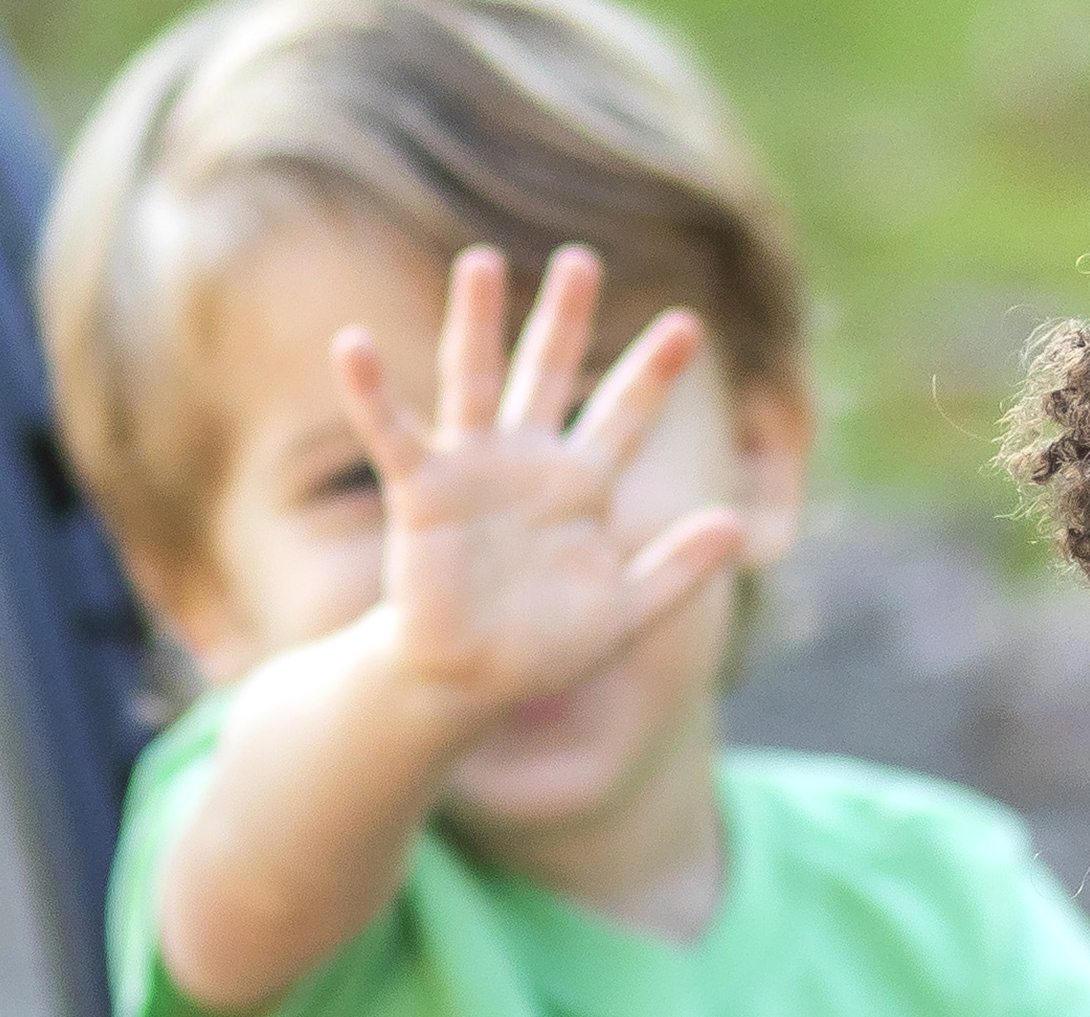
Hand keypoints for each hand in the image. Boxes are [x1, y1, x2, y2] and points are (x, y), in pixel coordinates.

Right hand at [331, 244, 749, 718]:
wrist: (472, 681)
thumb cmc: (546, 648)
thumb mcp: (626, 612)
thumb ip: (678, 570)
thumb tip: (736, 527)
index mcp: (581, 486)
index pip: (624, 415)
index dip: (653, 374)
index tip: (688, 325)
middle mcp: (527, 462)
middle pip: (549, 374)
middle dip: (566, 321)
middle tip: (582, 262)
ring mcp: (472, 471)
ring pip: (475, 381)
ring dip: (476, 323)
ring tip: (481, 263)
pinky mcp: (421, 493)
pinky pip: (394, 434)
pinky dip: (371, 392)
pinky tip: (353, 344)